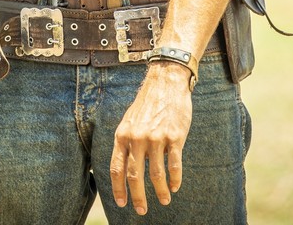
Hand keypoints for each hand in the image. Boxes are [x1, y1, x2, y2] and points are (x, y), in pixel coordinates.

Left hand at [110, 62, 191, 215]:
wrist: (166, 82)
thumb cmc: (148, 103)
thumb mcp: (130, 120)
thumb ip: (126, 141)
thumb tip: (123, 166)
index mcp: (123, 134)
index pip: (117, 168)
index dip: (118, 188)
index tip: (121, 203)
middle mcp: (137, 138)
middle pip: (134, 176)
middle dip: (137, 197)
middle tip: (141, 210)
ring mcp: (156, 137)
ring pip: (156, 175)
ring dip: (160, 191)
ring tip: (164, 200)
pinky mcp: (174, 137)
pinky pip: (174, 165)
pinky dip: (175, 180)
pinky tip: (175, 186)